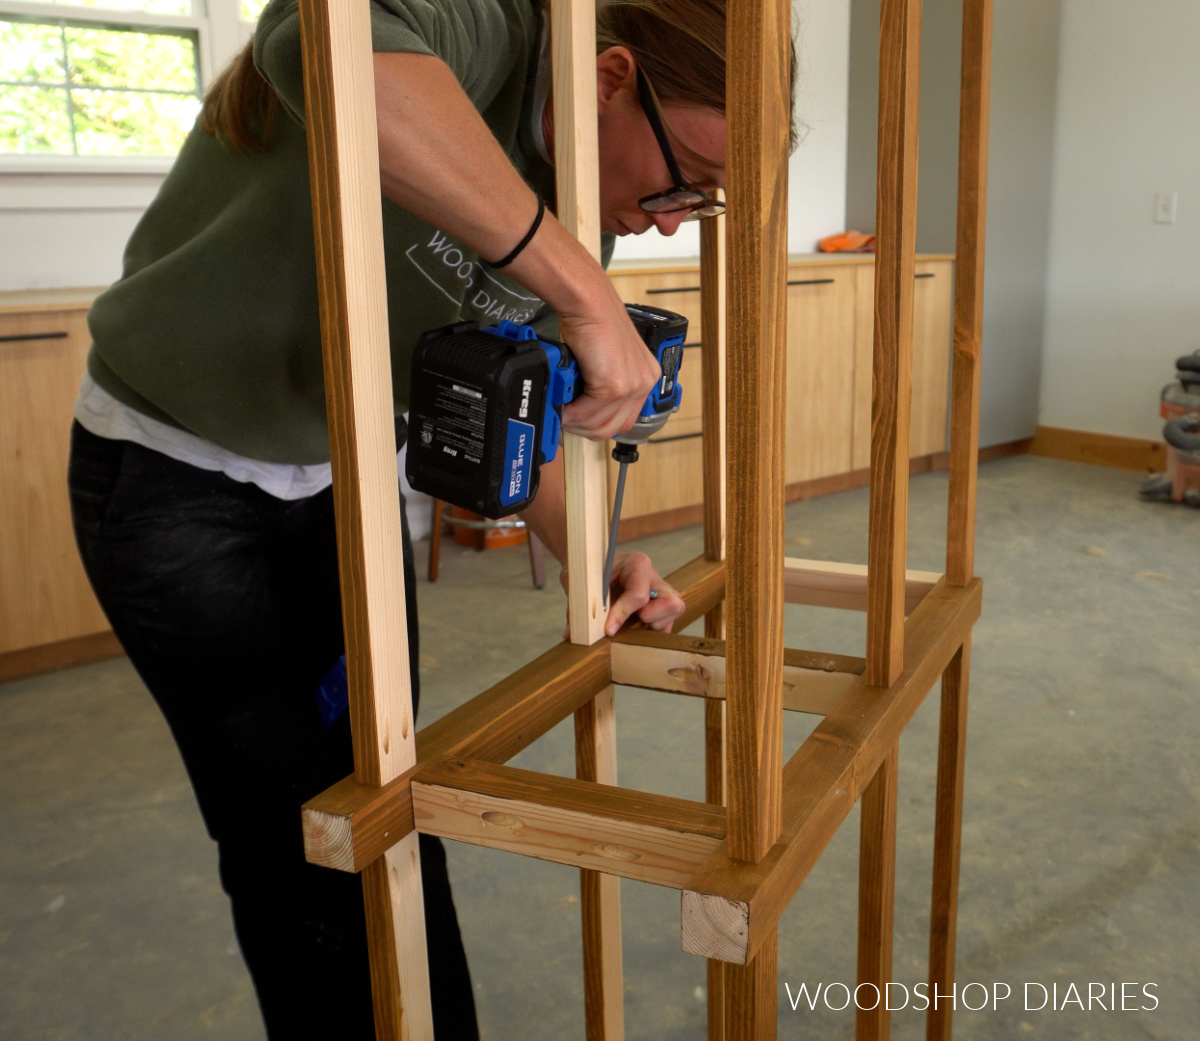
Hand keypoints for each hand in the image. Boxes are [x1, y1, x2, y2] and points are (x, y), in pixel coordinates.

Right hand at [558, 299, 660, 440]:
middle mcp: (644, 382)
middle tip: (565, 419)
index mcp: (646, 377)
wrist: (588, 304)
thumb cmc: (592, 322)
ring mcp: (632, 386)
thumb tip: (582, 408)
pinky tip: (562, 404)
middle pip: (613, 427)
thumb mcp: (604, 359)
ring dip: (576, 422)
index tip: (579, 421)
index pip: (625, 419)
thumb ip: (601, 385)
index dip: (598, 424)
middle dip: (584, 428)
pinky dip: (571, 413)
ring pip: (600, 425)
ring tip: (560, 410)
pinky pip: (588, 413)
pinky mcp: (615, 387)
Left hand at [559, 552, 685, 638]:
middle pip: (672, 603)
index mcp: (636, 564)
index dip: (623, 614)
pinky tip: (634, 631)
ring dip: (654, 626)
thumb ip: (579, 605)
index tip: (608, 630)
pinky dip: (653, 633)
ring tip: (632, 627)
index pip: (638, 594)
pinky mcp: (661, 606)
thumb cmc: (590, 570)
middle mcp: (654, 577)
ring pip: (675, 612)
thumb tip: (572, 633)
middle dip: (653, 619)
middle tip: (634, 621)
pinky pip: (668, 624)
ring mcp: (661, 592)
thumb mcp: (580, 582)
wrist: (594, 565)